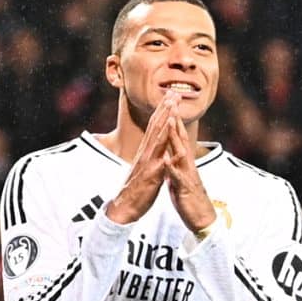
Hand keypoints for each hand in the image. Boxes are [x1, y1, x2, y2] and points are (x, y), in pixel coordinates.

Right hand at [103, 99, 178, 224]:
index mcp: (146, 151)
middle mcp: (146, 153)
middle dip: (165, 109)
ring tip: (173, 106)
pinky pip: (161, 161)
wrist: (124, 207)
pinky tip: (177, 143)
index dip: (163, 111)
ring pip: (158, 138)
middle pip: (156, 126)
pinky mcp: (151, 175)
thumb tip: (156, 146)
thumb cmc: (136, 189)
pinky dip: (169, 151)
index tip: (170, 97)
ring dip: (166, 121)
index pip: (155, 127)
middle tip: (173, 92)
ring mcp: (148, 162)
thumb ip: (150, 155)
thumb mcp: (145, 168)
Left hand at [159, 110, 217, 236]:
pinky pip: (178, 177)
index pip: (177, 137)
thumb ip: (174, 164)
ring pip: (181, 153)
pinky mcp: (185, 189)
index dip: (172, 120)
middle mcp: (187, 165)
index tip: (168, 104)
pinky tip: (166, 159)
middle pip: (181, 139)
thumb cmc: (189, 198)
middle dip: (175, 120)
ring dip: (175, 137)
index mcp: (183, 162)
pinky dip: (172, 168)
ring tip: (169, 121)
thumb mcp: (179, 177)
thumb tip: (169, 153)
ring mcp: (187, 175)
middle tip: (171, 101)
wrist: (201, 219)